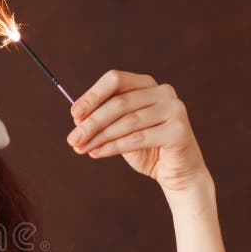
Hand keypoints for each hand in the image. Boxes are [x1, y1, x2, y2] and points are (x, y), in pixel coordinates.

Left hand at [66, 69, 210, 193]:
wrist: (175, 171)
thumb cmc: (143, 148)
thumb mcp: (118, 130)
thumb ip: (101, 120)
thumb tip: (76, 117)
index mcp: (146, 84)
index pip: (115, 80)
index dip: (92, 96)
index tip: (74, 115)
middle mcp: (163, 91)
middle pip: (119, 103)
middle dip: (91, 123)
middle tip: (72, 139)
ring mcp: (174, 109)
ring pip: (127, 122)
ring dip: (99, 137)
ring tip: (80, 149)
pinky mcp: (178, 130)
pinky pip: (138, 138)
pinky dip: (113, 147)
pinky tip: (96, 153)